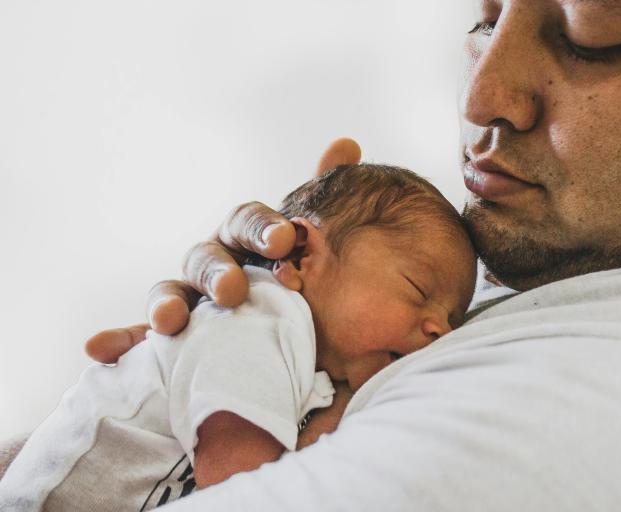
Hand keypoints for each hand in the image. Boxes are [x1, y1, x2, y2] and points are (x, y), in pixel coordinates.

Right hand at [85, 138, 361, 363]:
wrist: (297, 332)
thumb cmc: (298, 277)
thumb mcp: (314, 242)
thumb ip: (325, 197)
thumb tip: (345, 144)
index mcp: (246, 237)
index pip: (249, 221)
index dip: (264, 228)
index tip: (286, 238)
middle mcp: (214, 262)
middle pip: (206, 257)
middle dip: (218, 272)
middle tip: (234, 290)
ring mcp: (191, 298)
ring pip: (171, 292)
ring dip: (165, 302)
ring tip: (170, 320)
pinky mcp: (177, 339)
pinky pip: (143, 338)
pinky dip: (122, 340)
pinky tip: (99, 348)